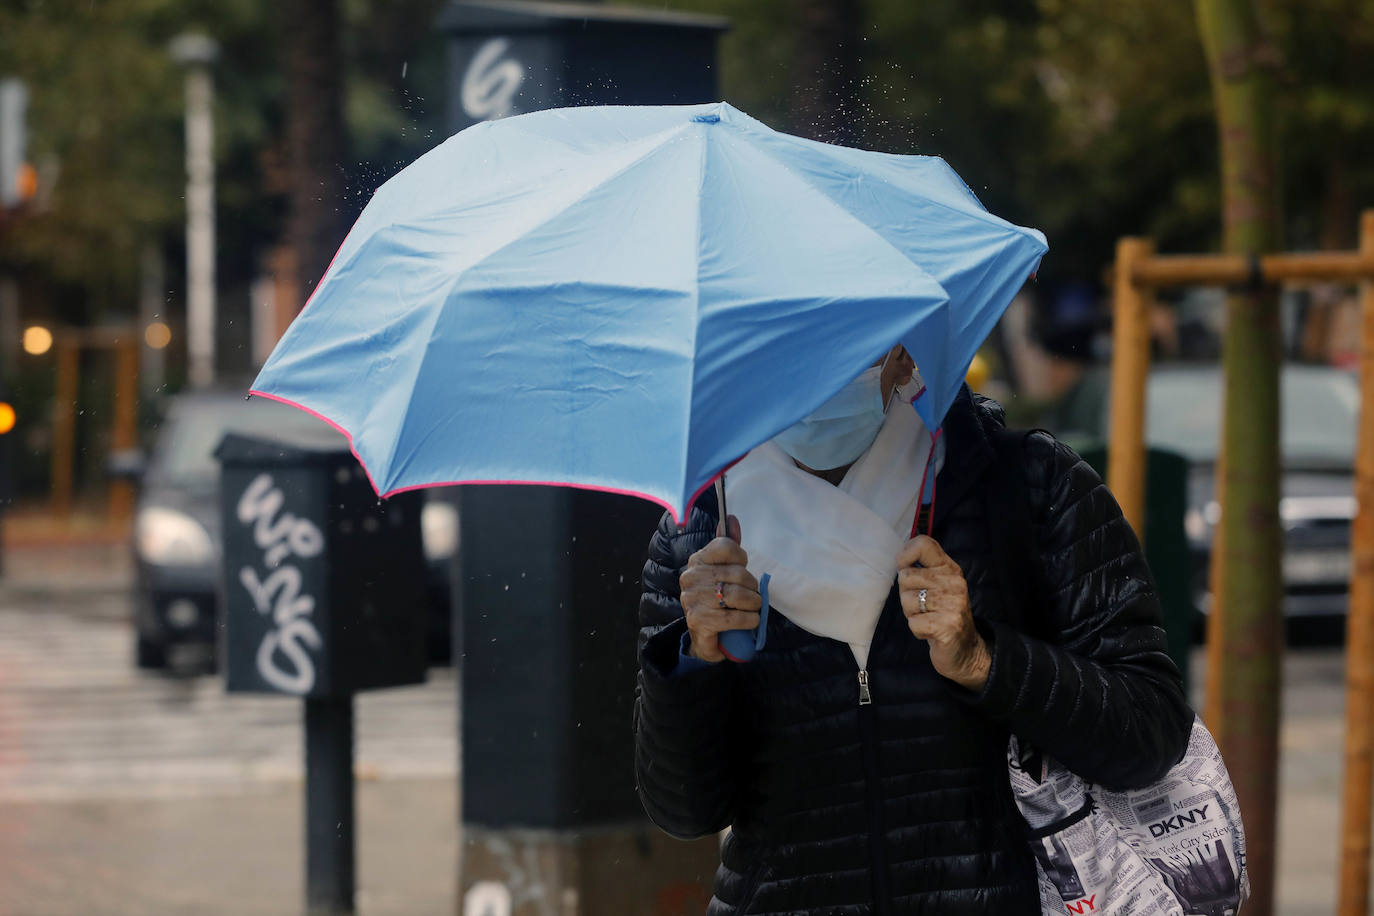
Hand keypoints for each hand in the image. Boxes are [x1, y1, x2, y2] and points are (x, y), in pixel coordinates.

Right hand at [679, 514, 761, 662]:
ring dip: (753, 605)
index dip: (742, 559)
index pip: (727, 546)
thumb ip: (729, 545)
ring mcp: (693, 599)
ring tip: (752, 609)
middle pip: (739, 573)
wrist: (704, 636)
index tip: (741, 569)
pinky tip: (749, 621)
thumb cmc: (717, 599)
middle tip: (751, 596)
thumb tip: (731, 518)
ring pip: (738, 596)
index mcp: (698, 560)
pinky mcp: (698, 620)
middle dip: (752, 587)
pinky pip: (734, 617)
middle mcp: (691, 577)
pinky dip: (749, 620)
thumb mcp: (723, 570)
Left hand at [897, 535, 990, 690]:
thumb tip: (900, 560)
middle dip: (907, 594)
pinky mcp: (947, 625)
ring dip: (911, 613)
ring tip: (928, 618)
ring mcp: (953, 604)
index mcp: (950, 569)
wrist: (965, 650)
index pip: (923, 544)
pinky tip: (930, 631)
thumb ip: (923, 570)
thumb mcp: (938, 586)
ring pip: (907, 600)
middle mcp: (954, 582)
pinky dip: (917, 630)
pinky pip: (913, 622)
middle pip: (906, 576)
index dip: (905, 555)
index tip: (905, 568)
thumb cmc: (943, 615)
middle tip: (924, 607)